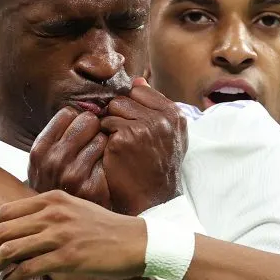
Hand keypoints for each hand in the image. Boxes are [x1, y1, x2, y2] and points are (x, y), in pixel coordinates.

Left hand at [0, 190, 145, 279]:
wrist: (137, 242)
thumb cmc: (107, 230)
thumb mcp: (75, 210)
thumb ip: (49, 213)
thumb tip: (23, 226)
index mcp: (51, 199)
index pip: (4, 212)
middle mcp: (52, 213)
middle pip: (0, 231)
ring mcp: (59, 235)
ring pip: (8, 251)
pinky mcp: (66, 258)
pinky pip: (25, 270)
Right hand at [29, 107, 109, 206]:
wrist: (60, 223)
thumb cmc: (58, 182)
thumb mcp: (46, 158)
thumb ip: (59, 132)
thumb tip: (87, 104)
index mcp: (39, 151)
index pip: (68, 113)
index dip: (77, 120)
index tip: (81, 129)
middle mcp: (52, 162)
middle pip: (86, 120)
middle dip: (93, 127)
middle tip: (93, 140)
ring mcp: (72, 175)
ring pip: (100, 136)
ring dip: (103, 143)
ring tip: (98, 157)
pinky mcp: (91, 188)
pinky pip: (109, 155)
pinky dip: (110, 158)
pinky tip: (105, 168)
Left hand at [100, 78, 187, 215]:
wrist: (154, 200)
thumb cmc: (158, 168)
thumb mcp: (169, 136)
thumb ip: (157, 107)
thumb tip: (138, 80)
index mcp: (174, 114)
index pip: (141, 90)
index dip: (131, 105)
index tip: (131, 122)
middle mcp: (162, 118)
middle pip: (124, 98)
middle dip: (119, 114)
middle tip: (124, 136)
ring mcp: (143, 127)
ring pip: (112, 109)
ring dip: (110, 125)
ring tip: (120, 145)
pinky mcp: (124, 138)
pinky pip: (104, 125)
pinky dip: (104, 138)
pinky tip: (114, 153)